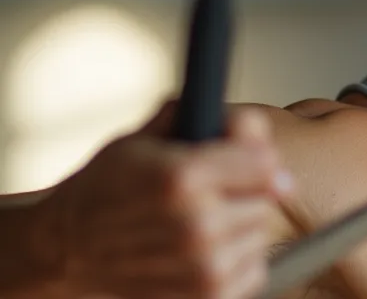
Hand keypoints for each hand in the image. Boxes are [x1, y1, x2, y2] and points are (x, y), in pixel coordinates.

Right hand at [41, 103, 291, 298]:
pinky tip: (204, 250)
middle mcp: (197, 224)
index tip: (247, 159)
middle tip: (208, 193)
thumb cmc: (104, 188)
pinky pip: (255, 269)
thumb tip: (253, 126)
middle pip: (265, 198)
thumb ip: (207, 121)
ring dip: (240, 226)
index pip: (265, 163)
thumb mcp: (146, 138)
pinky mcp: (208, 295)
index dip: (257, 157)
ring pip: (260, 233)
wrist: (66, 248)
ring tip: (199, 223)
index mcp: (182, 178)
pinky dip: (238, 260)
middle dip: (244, 191)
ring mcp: (204, 265)